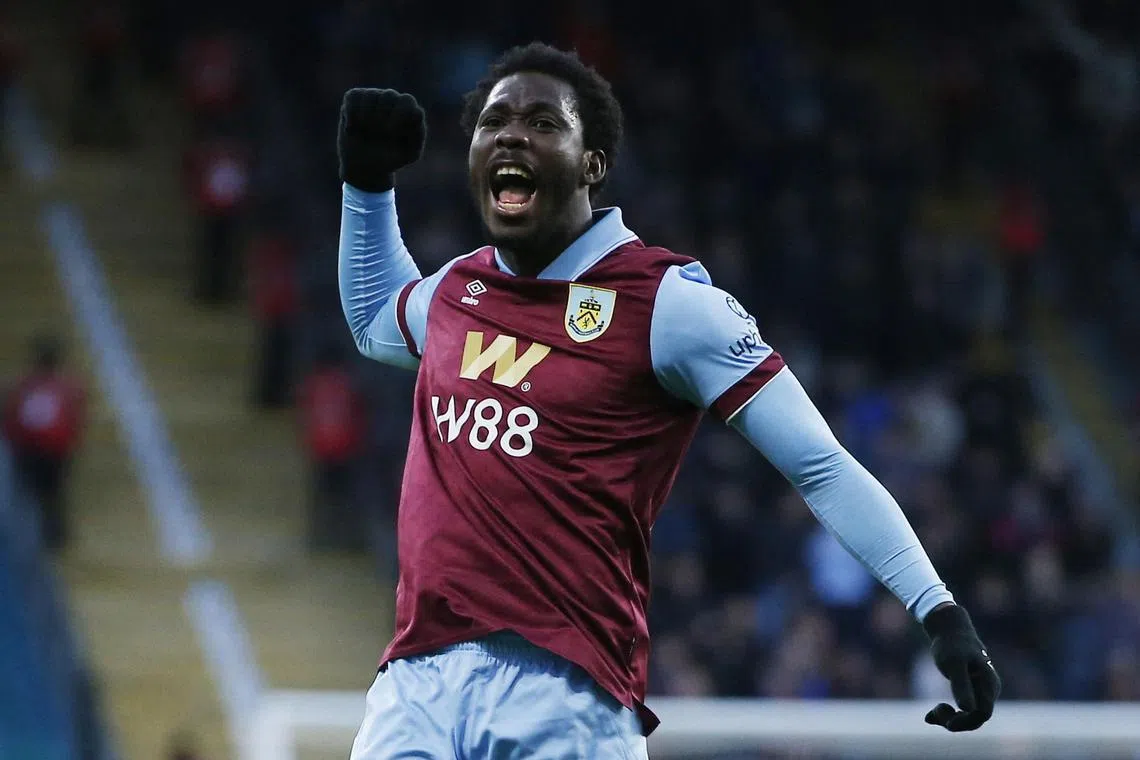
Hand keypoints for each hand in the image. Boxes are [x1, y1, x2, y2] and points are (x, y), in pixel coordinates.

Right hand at [337, 88, 426, 192]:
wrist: (365, 165)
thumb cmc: (390, 158)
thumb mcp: (408, 154)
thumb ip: (417, 137)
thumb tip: (414, 116)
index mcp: (410, 111)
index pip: (407, 101)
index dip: (399, 115)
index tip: (392, 133)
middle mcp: (393, 100)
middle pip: (389, 95)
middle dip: (382, 117)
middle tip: (379, 133)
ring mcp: (375, 97)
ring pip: (370, 96)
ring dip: (366, 118)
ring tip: (366, 131)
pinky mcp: (356, 98)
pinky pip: (353, 96)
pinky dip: (351, 114)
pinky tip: (352, 128)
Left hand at [922, 603, 1000, 731]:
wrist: (950, 630)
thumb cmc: (951, 645)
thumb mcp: (953, 663)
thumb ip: (961, 685)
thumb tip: (968, 709)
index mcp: (989, 685)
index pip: (982, 714)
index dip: (965, 722)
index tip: (945, 720)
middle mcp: (989, 691)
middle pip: (976, 718)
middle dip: (954, 721)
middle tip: (930, 714)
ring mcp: (981, 692)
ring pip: (968, 716)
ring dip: (949, 719)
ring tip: (929, 714)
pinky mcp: (971, 691)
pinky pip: (963, 711)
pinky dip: (948, 714)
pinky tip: (930, 714)